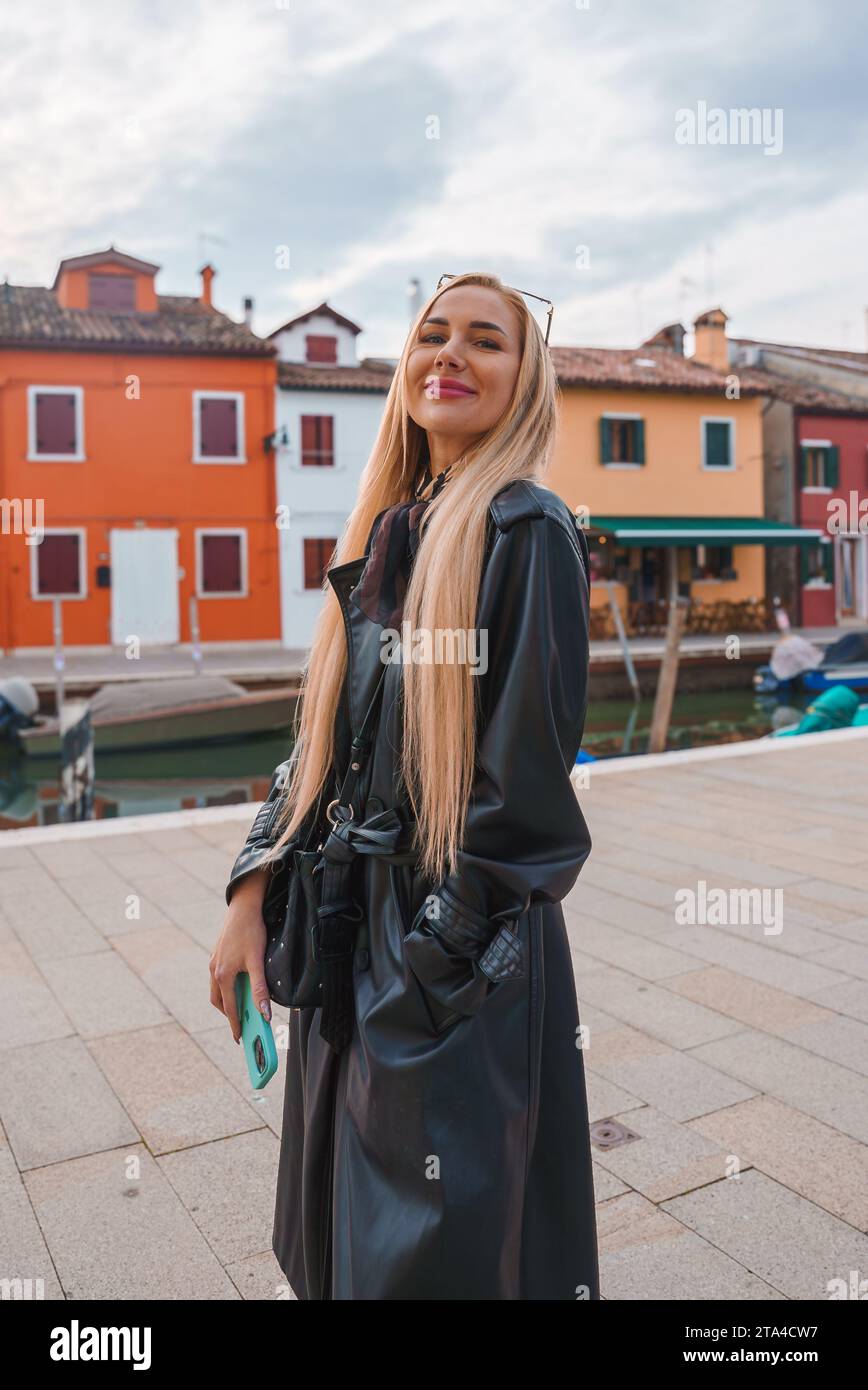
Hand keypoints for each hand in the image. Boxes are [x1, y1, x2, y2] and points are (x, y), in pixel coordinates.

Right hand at [209, 869, 271, 1042]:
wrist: (243, 906)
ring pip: (216, 990)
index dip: (235, 1025)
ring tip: (240, 1008)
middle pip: (219, 1001)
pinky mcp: (217, 954)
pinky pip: (218, 978)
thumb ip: (260, 989)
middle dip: (229, 1015)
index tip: (239, 1039)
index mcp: (223, 975)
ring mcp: (213, 962)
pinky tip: (238, 985)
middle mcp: (214, 970)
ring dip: (226, 1001)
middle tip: (241, 1025)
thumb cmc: (251, 932)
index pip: (230, 1008)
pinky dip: (225, 987)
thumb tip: (263, 1013)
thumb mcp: (258, 961)